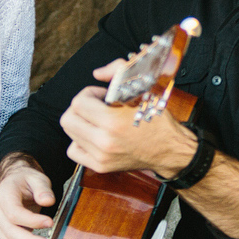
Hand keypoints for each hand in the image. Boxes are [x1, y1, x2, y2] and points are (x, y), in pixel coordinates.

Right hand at [0, 156, 56, 238]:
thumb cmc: (25, 181)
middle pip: (11, 232)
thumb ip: (42, 189)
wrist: (14, 183)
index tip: (50, 222)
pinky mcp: (4, 233)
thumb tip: (48, 200)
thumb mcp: (36, 178)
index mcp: (3, 195)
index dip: (31, 220)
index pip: (14, 213)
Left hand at [60, 58, 196, 176]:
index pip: (78, 103)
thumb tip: (97, 73)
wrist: (169, 150)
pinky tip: (93, 135)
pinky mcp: (100, 166)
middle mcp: (104, 142)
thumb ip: (119, 71)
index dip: (89, 94)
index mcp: (113, 122)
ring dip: (80, 122)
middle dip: (80, 107)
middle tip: (96, 107)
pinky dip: (79, 141)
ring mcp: (100, 156)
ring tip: (97, 121)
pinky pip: (73, 151)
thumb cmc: (157, 120)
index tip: (102, 96)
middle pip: (68, 119)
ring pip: (70, 133)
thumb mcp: (144, 89)